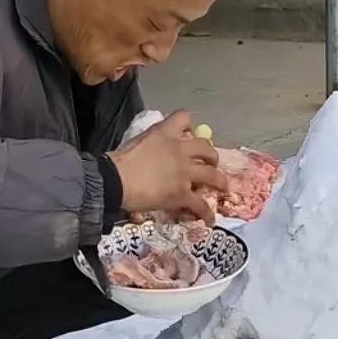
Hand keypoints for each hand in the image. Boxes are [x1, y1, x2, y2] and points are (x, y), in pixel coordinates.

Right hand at [109, 110, 226, 224]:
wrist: (115, 180)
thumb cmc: (118, 162)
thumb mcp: (136, 142)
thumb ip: (150, 143)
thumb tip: (150, 153)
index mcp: (164, 133)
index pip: (183, 118)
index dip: (189, 126)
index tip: (189, 134)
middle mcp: (179, 150)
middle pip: (206, 148)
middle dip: (211, 156)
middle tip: (209, 163)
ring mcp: (184, 173)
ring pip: (212, 175)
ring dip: (220, 181)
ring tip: (222, 187)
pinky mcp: (182, 194)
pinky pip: (200, 205)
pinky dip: (206, 214)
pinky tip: (209, 220)